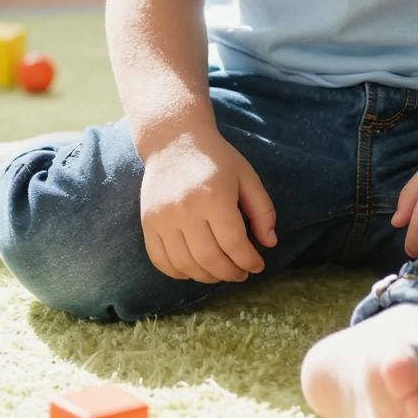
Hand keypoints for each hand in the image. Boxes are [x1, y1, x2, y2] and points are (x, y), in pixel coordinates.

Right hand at [140, 129, 277, 282]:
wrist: (173, 141)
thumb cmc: (216, 158)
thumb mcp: (247, 177)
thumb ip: (262, 210)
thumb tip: (270, 243)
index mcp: (214, 196)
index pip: (234, 244)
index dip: (249, 261)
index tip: (258, 265)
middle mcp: (185, 209)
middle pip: (209, 259)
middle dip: (230, 273)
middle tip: (241, 273)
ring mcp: (162, 218)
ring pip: (185, 265)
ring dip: (207, 277)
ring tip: (221, 272)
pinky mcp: (147, 223)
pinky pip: (161, 260)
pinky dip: (179, 273)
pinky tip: (195, 268)